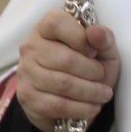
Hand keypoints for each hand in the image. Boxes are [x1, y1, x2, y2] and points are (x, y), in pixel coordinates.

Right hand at [16, 9, 119, 131]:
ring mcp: (25, 73)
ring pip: (63, 84)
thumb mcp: (104, 50)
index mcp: (47, 28)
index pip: (57, 23)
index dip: (80, 37)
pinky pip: (57, 105)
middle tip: (103, 78)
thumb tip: (96, 32)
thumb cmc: (90, 67)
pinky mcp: (27, 98)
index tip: (94, 51)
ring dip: (90, 92)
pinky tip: (92, 107)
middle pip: (65, 59)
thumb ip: (104, 39)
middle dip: (93, 72)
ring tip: (102, 94)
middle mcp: (31, 47)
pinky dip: (81, 108)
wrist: (76, 98)